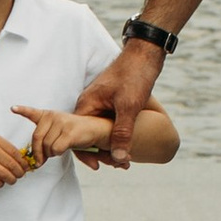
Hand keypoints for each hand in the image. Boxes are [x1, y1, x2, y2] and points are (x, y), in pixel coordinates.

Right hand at [0, 129, 32, 187]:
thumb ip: (2, 147)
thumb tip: (20, 159)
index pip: (15, 152)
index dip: (23, 162)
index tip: (25, 167)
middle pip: (12, 165)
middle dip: (19, 173)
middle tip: (19, 175)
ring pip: (6, 175)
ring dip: (11, 180)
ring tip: (11, 180)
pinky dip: (0, 184)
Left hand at [18, 107, 108, 166]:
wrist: (97, 130)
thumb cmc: (75, 134)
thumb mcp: (58, 133)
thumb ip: (45, 142)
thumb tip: (36, 160)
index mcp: (48, 115)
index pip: (32, 112)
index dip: (22, 110)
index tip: (13, 108)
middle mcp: (53, 116)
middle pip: (36, 139)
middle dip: (37, 153)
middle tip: (40, 161)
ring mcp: (61, 123)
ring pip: (47, 146)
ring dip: (51, 153)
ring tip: (58, 150)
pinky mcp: (69, 132)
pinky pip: (56, 149)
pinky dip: (58, 153)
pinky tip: (64, 149)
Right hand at [75, 38, 164, 168]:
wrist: (144, 54)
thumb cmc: (133, 75)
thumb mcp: (129, 106)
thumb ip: (122, 132)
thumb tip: (118, 158)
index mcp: (85, 105)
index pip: (76, 137)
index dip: (87, 154)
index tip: (100, 167)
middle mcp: (88, 105)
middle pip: (88, 136)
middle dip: (102, 153)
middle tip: (121, 165)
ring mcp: (99, 103)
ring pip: (99, 131)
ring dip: (111, 146)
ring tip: (126, 160)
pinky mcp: (109, 102)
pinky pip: (107, 124)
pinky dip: (116, 135)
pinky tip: (128, 144)